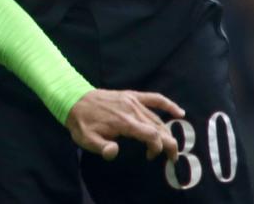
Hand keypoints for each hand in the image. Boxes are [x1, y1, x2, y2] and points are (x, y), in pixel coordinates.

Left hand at [66, 89, 183, 161]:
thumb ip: (102, 147)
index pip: (151, 135)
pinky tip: (180, 113)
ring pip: (157, 117)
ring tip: (170, 145)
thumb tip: (115, 152)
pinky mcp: (131, 96)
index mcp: (123, 122)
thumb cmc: (82, 123)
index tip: (151, 156)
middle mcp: (131, 110)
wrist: (73, 99)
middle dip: (168, 143)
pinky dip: (168, 105)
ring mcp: (133, 101)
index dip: (158, 147)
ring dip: (166, 132)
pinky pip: (154, 98)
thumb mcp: (87, 139)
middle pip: (159, 127)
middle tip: (171, 157)